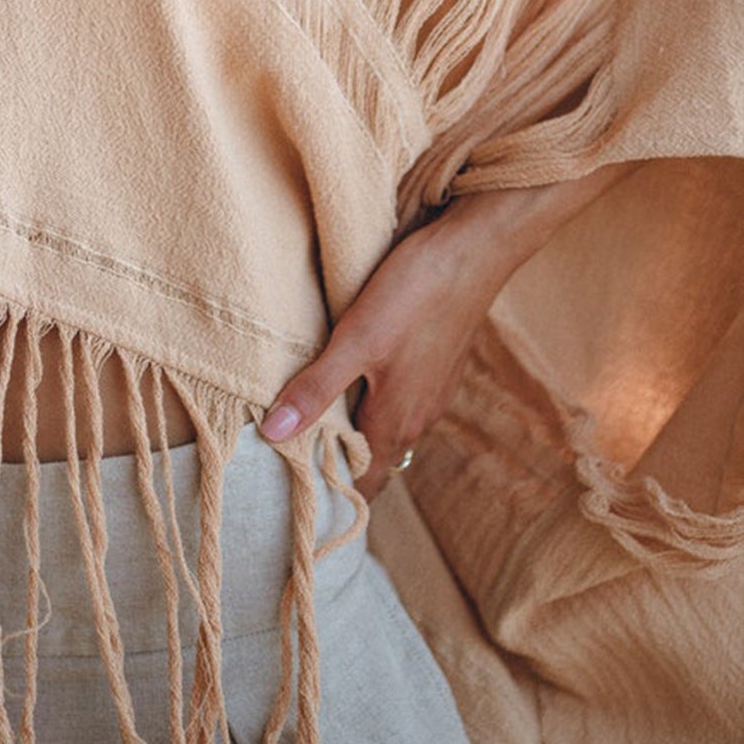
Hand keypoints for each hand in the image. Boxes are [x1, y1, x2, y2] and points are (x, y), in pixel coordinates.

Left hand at [257, 212, 503, 500]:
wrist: (471, 253)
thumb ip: (317, 389)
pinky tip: (353, 367)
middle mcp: (419, 416)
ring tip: (314, 404)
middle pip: (374, 455)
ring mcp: (431, 391)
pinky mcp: (436, 365)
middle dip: (337, 455)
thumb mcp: (356, 340)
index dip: (334, 490)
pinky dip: (374, 395)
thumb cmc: (415, 296)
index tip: (296, 485)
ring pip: (387, 424)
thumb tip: (273, 433)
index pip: (365, 483)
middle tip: (291, 444)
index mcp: (396, 423)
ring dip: (355, 422)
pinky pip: (400, 396)